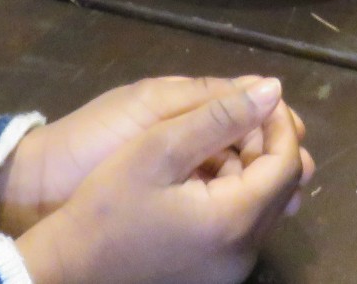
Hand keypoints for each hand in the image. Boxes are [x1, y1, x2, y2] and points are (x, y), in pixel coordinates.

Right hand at [15, 77, 311, 283]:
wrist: (70, 264)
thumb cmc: (107, 202)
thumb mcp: (159, 146)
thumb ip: (220, 115)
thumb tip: (273, 90)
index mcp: (234, 222)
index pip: (286, 164)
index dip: (277, 123)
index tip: (256, 96)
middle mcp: (244, 252)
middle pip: (279, 187)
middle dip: (266, 143)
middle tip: (236, 111)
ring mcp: (231, 268)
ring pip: (263, 205)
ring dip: (249, 166)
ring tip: (213, 136)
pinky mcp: (216, 273)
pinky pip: (242, 225)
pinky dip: (233, 191)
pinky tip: (202, 171)